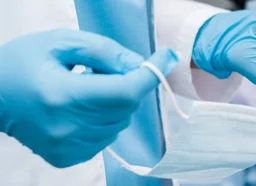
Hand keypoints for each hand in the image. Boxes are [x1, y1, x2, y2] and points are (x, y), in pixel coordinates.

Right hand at [0, 29, 177, 167]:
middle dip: (126, 85)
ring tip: (83, 90)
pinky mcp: (67, 157)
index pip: (125, 92)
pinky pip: (106, 137)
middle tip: (99, 72)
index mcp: (63, 95)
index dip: (150, 75)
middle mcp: (67, 127)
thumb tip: (142, 64)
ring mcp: (67, 147)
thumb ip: (105, 51)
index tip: (165, 58)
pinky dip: (103, 121)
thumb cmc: (21, 63)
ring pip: (120, 124)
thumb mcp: (60, 42)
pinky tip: (78, 109)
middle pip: (126, 107)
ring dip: (114, 104)